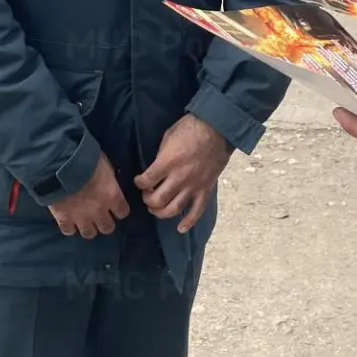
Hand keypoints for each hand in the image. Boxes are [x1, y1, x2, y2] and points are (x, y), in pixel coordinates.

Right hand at [50, 154, 129, 238]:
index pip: (123, 212)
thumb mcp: (105, 164)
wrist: (60, 163)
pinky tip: (68, 221)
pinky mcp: (64, 219)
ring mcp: (81, 217)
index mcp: (112, 196)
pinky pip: (68, 231)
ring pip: (89, 234)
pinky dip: (69, 227)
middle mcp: (99, 211)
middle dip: (105, 222)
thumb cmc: (85, 159)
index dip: (119, 210)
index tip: (114, 206)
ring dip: (88, 227)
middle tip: (99, 216)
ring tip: (84, 221)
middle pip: (107, 228)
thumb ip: (109, 179)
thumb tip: (109, 183)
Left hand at [136, 115, 232, 232]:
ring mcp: (194, 186)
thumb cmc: (190, 128)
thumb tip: (154, 169)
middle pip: (157, 200)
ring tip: (156, 209)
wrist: (217, 128)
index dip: (139, 183)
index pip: (146, 181)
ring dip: (161, 213)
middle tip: (147, 195)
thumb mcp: (168, 137)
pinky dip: (188, 222)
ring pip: (174, 209)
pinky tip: (180, 228)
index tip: (139, 181)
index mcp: (168, 163)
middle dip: (148, 200)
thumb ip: (160, 157)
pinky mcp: (206, 190)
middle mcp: (179, 178)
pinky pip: (197, 211)